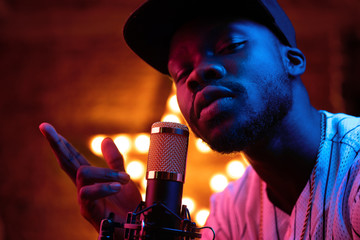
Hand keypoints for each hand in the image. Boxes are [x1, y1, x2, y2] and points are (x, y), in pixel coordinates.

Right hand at [39, 123, 141, 237]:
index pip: (72, 156)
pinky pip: (88, 193)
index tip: (46, 126)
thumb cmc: (126, 205)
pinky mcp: (88, 211)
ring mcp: (84, 199)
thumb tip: (105, 139)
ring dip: (103, 173)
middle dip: (56, 144)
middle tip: (45, 127)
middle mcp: (83, 186)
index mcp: (90, 177)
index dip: (61, 142)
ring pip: (81, 174)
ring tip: (124, 178)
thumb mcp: (121, 177)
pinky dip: (103, 187)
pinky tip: (117, 186)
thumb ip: (114, 160)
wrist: (134, 225)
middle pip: (66, 161)